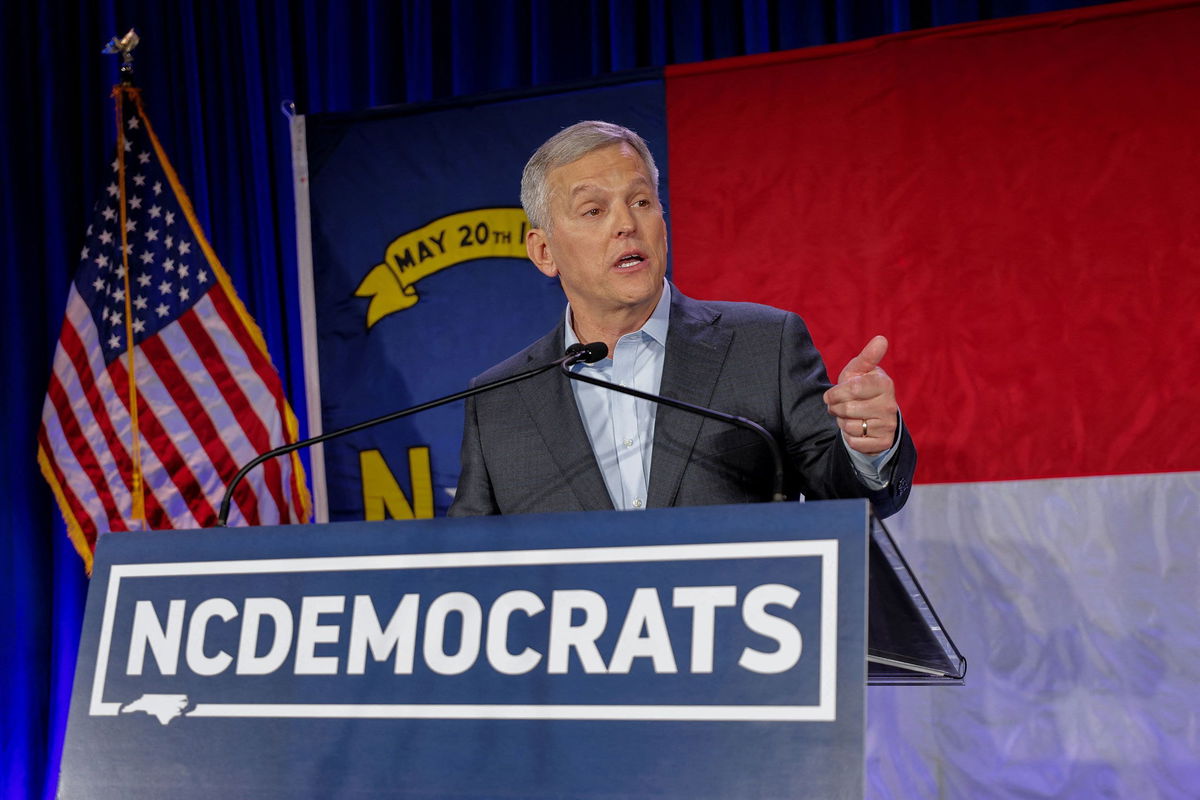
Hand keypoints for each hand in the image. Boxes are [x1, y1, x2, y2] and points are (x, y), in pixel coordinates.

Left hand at [822, 335, 897, 455]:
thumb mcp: (860, 371)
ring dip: (843, 423)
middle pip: (846, 409)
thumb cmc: (861, 388)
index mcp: (884, 384)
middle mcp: (890, 405)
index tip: (832, 395)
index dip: (834, 394)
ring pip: (850, 427)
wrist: (873, 416)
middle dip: (836, 409)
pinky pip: (855, 442)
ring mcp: (889, 425)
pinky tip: (857, 429)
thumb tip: (881, 339)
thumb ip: (867, 356)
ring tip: (850, 416)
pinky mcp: (884, 442)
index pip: (850, 389)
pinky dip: (849, 437)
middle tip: (840, 406)